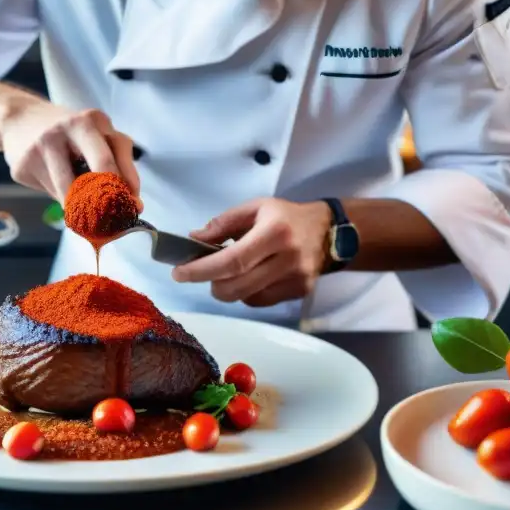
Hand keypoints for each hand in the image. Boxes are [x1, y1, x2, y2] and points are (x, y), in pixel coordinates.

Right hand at [0, 98, 140, 205]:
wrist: (19, 119)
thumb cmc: (68, 134)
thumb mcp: (95, 136)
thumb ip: (116, 164)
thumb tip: (134, 206)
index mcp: (93, 120)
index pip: (120, 156)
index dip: (129, 187)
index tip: (133, 207)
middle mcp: (69, 128)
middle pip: (100, 170)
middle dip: (110, 200)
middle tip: (111, 218)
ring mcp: (43, 146)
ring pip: (71, 192)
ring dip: (82, 208)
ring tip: (83, 210)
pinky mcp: (24, 165)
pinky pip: (50, 194)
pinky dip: (60, 198)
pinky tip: (54, 185)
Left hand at [171, 199, 333, 307]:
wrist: (330, 231)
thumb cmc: (286, 216)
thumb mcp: (255, 208)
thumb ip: (223, 224)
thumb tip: (193, 240)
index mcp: (275, 232)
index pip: (232, 260)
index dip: (202, 270)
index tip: (179, 273)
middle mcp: (288, 258)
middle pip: (237, 286)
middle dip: (210, 283)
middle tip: (199, 273)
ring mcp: (296, 279)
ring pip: (247, 297)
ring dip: (227, 288)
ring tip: (228, 271)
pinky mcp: (300, 292)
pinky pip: (261, 301)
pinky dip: (246, 292)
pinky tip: (250, 277)